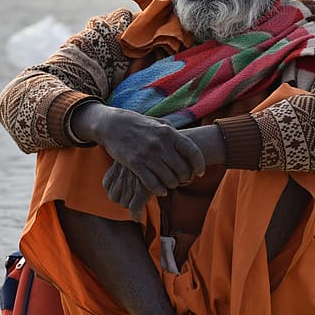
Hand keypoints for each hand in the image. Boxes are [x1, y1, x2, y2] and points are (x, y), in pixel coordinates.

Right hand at [71, 102, 206, 215]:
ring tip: (171, 184)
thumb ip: (174, 133)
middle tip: (183, 181)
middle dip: (186, 178)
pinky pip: (153, 184)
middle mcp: (160, 144)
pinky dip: (160, 190)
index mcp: (169, 132)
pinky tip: (161, 191)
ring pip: (169, 180)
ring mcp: (148, 154)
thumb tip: (188, 144)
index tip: (201, 172)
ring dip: (173, 185)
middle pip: (182, 169)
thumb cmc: (139, 124)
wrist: (113, 124)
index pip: (193, 151)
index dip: (200, 165)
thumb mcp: (159, 123)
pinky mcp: (135, 164)